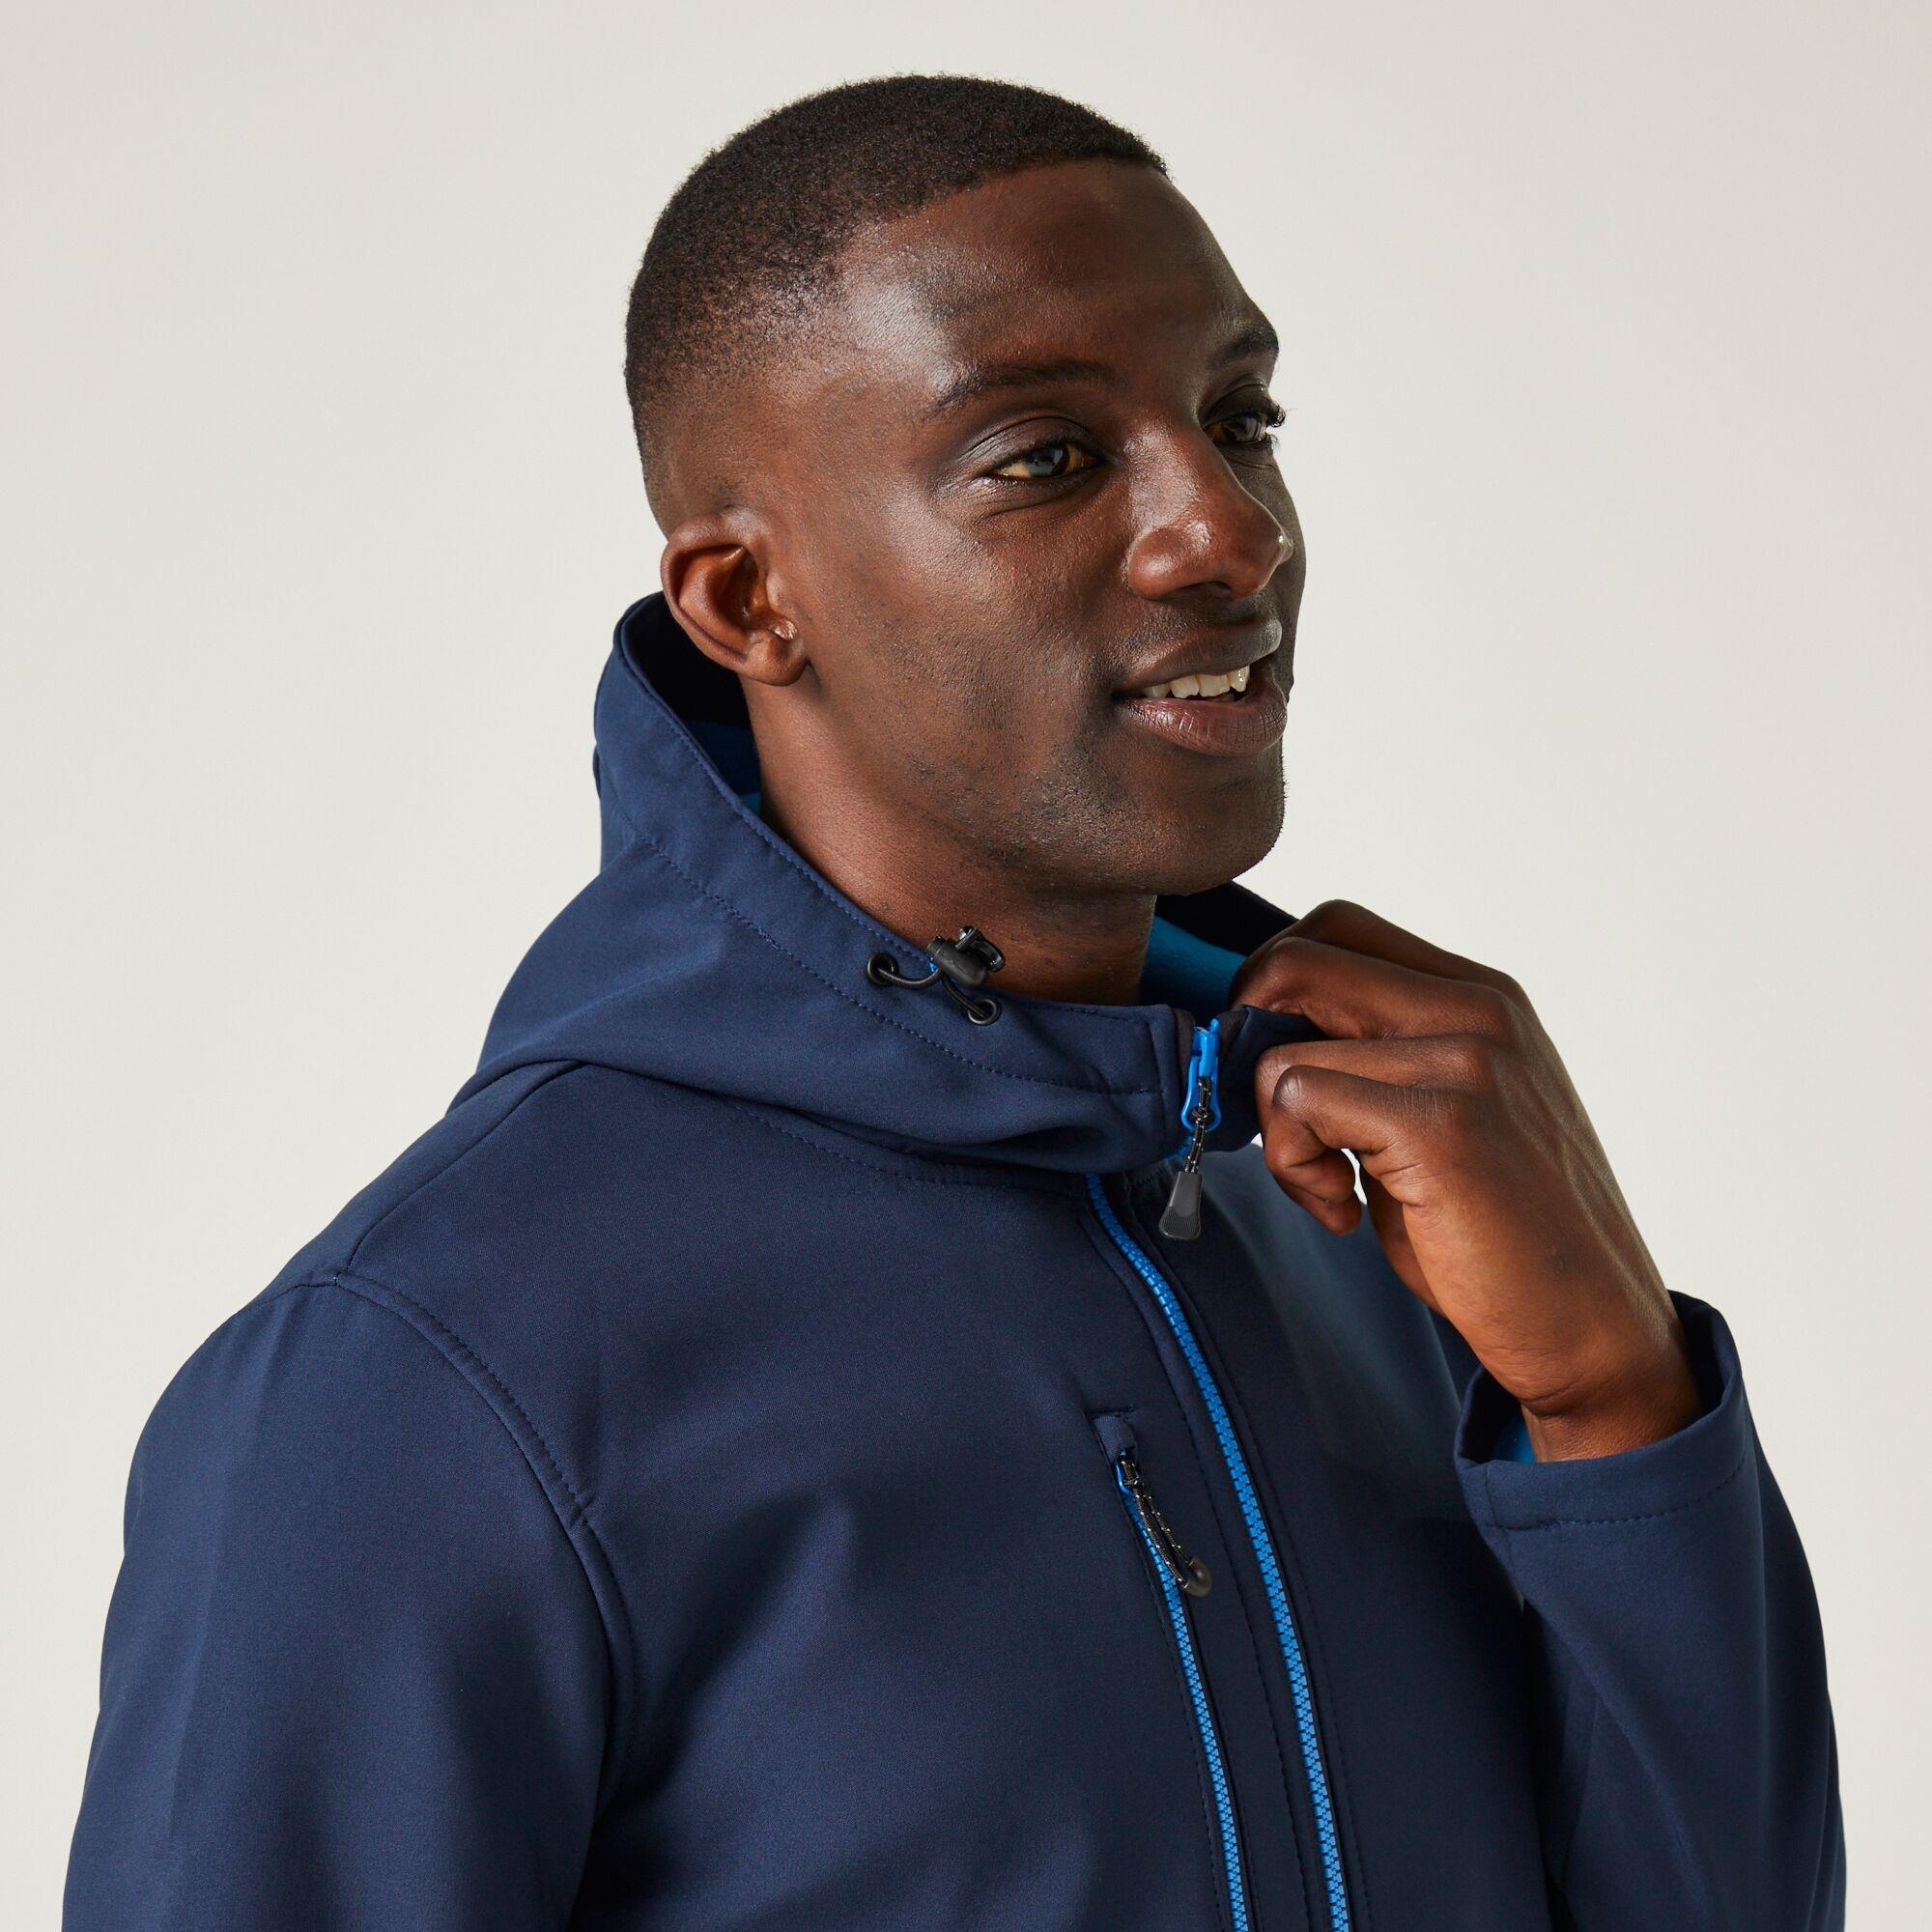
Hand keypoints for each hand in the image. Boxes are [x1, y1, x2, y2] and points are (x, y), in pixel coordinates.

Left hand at [1231, 900, 1702, 1461]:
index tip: (1285, 1074)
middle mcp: (1478, 1007)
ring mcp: (1466, 1058)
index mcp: (1478, 994)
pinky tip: (1345, 1213)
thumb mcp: (1437, 1111)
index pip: (1332, 927)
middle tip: (1282, 1122)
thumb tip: (1250, 1033)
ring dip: (1276, 1132)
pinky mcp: (1443, 1124)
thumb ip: (1369, 1057)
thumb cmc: (1497, 1230)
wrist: (1590, 1326)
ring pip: (1279, 1047)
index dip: (1273, 993)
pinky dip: (1294, 1167)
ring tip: (1333, 1187)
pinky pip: (1297, 1102)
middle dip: (1248, 1041)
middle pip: (1293, 958)